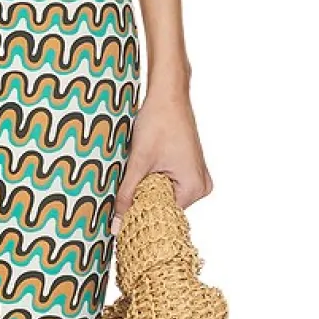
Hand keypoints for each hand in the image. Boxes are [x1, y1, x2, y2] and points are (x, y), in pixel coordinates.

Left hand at [115, 81, 211, 219]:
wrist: (168, 94)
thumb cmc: (158, 122)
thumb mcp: (139, 161)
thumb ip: (127, 194)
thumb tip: (116, 225)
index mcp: (194, 188)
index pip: (164, 216)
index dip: (141, 214)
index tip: (122, 217)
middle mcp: (202, 186)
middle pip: (165, 206)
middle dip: (144, 200)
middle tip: (124, 192)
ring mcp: (198, 176)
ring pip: (165, 194)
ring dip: (148, 188)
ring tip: (135, 174)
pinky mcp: (190, 168)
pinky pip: (170, 183)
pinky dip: (154, 179)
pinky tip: (144, 168)